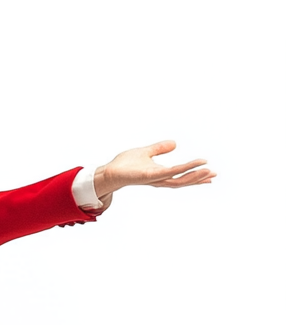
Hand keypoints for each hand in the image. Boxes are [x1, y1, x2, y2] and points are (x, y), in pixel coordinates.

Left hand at [94, 140, 215, 199]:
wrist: (110, 171)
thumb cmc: (125, 164)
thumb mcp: (146, 152)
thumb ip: (160, 148)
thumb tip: (174, 143)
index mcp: (160, 174)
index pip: (180, 176)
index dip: (193, 175)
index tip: (208, 174)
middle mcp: (160, 179)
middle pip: (183, 181)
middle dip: (198, 178)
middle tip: (214, 175)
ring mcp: (157, 178)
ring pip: (180, 180)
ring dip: (195, 176)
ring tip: (210, 172)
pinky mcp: (153, 176)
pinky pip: (173, 172)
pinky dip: (186, 168)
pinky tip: (197, 164)